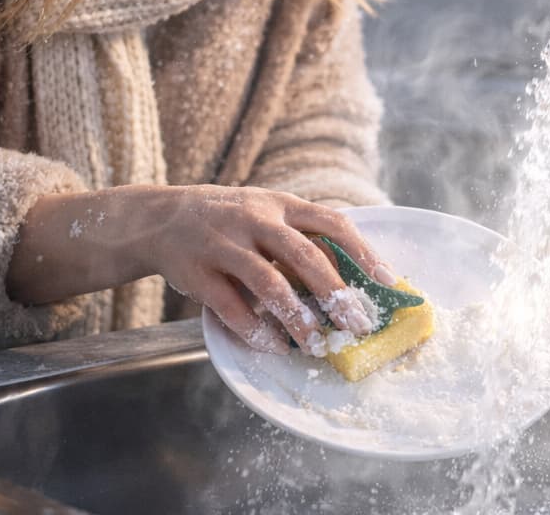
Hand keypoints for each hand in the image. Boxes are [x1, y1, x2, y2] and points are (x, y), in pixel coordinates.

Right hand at [147, 185, 396, 354]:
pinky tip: (271, 346)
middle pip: (305, 254)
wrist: (162, 217)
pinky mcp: (197, 271)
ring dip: (296, 317)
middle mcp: (256, 218)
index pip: (332, 222)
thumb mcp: (267, 212)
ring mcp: (224, 243)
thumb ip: (301, 238)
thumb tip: (352, 280)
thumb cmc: (231, 220)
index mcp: (282, 204)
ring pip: (268, 282)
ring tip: (315, 343)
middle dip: (336, 294)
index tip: (387, 283)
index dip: (363, 253)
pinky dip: (254, 329)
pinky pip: (230, 305)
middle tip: (357, 325)